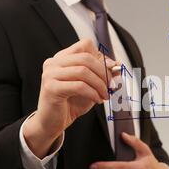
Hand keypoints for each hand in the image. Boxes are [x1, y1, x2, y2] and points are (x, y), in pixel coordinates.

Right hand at [23, 39, 117, 157]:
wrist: (53, 123)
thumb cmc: (71, 103)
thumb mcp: (91, 86)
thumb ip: (102, 74)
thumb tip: (117, 65)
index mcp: (62, 58)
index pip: (85, 45)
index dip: (101, 57)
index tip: (111, 71)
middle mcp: (54, 62)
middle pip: (86, 58)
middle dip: (103, 72)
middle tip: (111, 86)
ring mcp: (50, 74)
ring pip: (83, 71)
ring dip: (99, 84)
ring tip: (105, 95)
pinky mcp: (51, 88)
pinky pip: (79, 86)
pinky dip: (93, 93)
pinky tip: (97, 100)